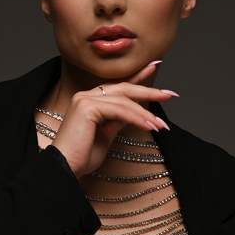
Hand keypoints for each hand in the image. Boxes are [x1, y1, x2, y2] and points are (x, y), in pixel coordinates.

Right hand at [51, 61, 176, 178]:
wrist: (64, 168)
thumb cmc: (82, 156)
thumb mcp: (106, 135)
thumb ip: (118, 120)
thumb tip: (135, 113)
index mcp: (89, 101)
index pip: (119, 87)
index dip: (138, 77)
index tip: (155, 66)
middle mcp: (86, 96)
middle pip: (124, 89)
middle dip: (149, 90)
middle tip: (170, 94)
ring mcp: (85, 99)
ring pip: (124, 101)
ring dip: (145, 113)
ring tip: (161, 126)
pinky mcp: (87, 107)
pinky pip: (119, 110)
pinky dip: (136, 118)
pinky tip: (149, 126)